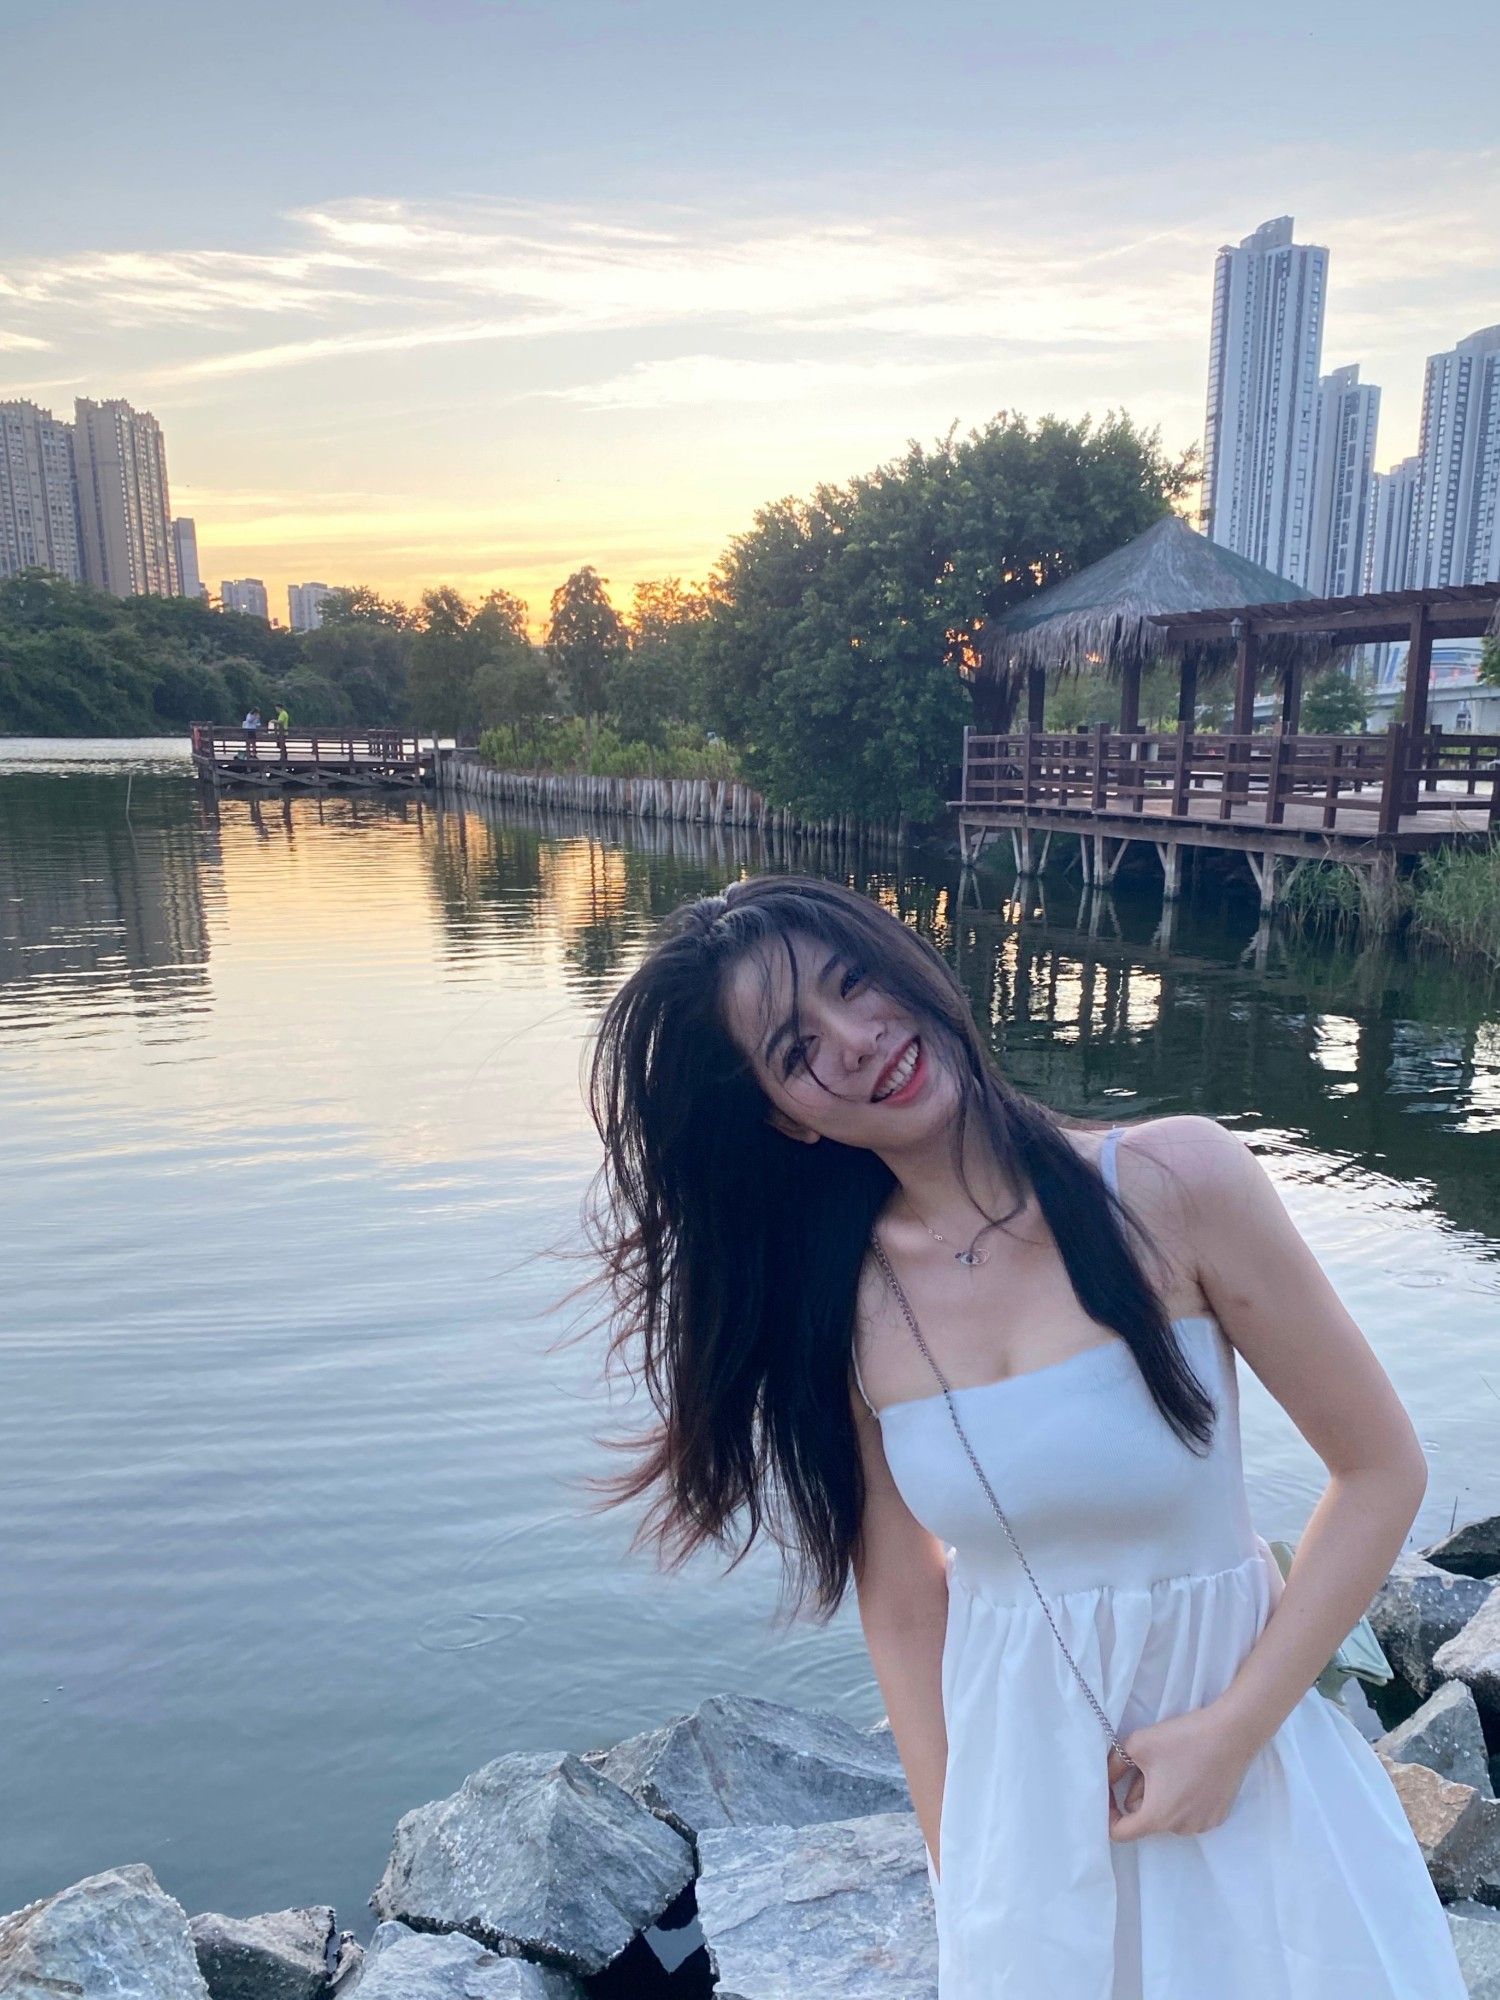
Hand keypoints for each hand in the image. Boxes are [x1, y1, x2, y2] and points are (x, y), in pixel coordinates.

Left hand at [1105, 1702, 1259, 1841]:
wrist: (1230, 1734)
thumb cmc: (1181, 1739)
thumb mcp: (1136, 1746)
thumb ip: (1113, 1767)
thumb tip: (1104, 1780)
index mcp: (1157, 1817)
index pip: (1120, 1833)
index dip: (1108, 1814)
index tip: (1109, 1794)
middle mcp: (1180, 1829)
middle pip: (1145, 1821)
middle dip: (1139, 1796)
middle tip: (1145, 1766)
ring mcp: (1202, 1825)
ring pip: (1167, 1816)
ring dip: (1160, 1798)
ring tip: (1170, 1767)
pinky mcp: (1217, 1817)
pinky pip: (1188, 1814)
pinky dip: (1182, 1800)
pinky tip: (1189, 1774)